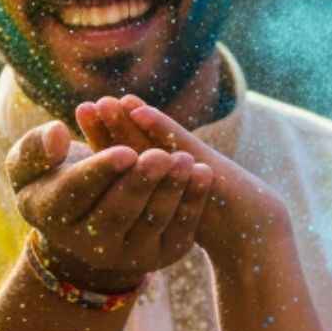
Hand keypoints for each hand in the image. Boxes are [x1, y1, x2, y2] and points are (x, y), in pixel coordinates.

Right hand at [6, 120, 213, 292]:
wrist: (86, 219)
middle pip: (116, 213)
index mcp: (53, 217)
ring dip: (170, 191)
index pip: (76, 193)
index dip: (102, 173)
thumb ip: (36, 147)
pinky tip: (203, 174)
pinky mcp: (159, 256)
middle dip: (140, 184)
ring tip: (185, 160)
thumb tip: (59, 135)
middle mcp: (88, 246)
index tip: (125, 153)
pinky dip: (193, 203)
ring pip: (151, 223)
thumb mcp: (29, 163)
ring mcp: (127, 255)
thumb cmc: (55, 177)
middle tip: (160, 156)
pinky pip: (179, 231)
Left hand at [75, 96, 289, 271]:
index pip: (126, 153)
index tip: (83, 113)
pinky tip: (138, 111)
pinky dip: (158, 124)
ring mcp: (188, 160)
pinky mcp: (206, 162)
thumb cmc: (207, 223)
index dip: (104, 135)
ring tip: (110, 99)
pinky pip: (178, 141)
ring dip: (130, 118)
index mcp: (159, 176)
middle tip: (88, 104)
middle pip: (137, 140)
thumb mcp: (167, 215)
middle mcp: (172, 163)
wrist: (249, 230)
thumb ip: (142, 200)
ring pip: (153, 137)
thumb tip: (108, 201)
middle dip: (113, 122)